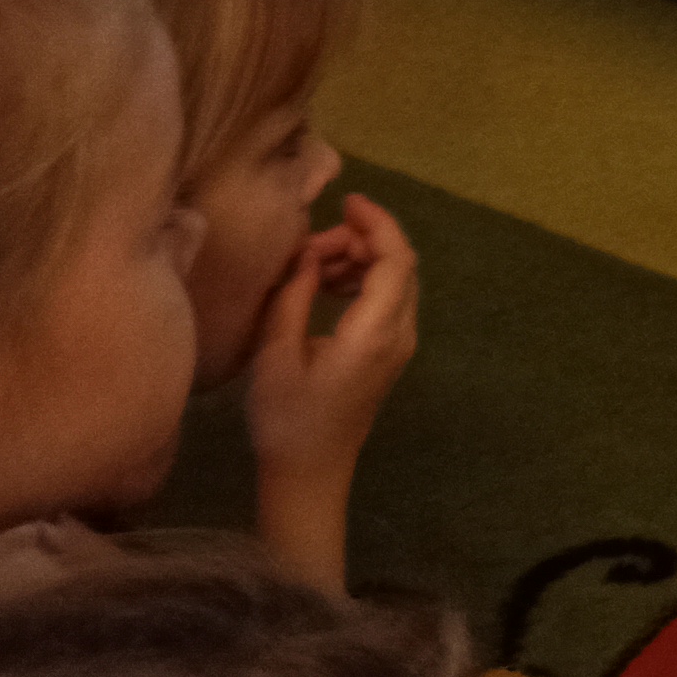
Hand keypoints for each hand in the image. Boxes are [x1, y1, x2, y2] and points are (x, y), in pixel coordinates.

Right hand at [246, 197, 420, 549]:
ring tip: (311, 267)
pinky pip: (388, 302)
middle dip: (362, 240)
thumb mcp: (276, 354)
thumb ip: (293, 297)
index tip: (347, 200)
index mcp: (376, 332)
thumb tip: (307, 254)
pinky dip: (362, 282)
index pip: (396, 259)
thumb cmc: (286, 419)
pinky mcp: (388, 355)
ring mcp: (399, 346)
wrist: (309, 475)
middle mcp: (400, 335)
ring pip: (395, 282)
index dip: (376, 222)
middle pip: (400, 266)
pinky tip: (323, 287)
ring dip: (360, 261)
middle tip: (313, 245)